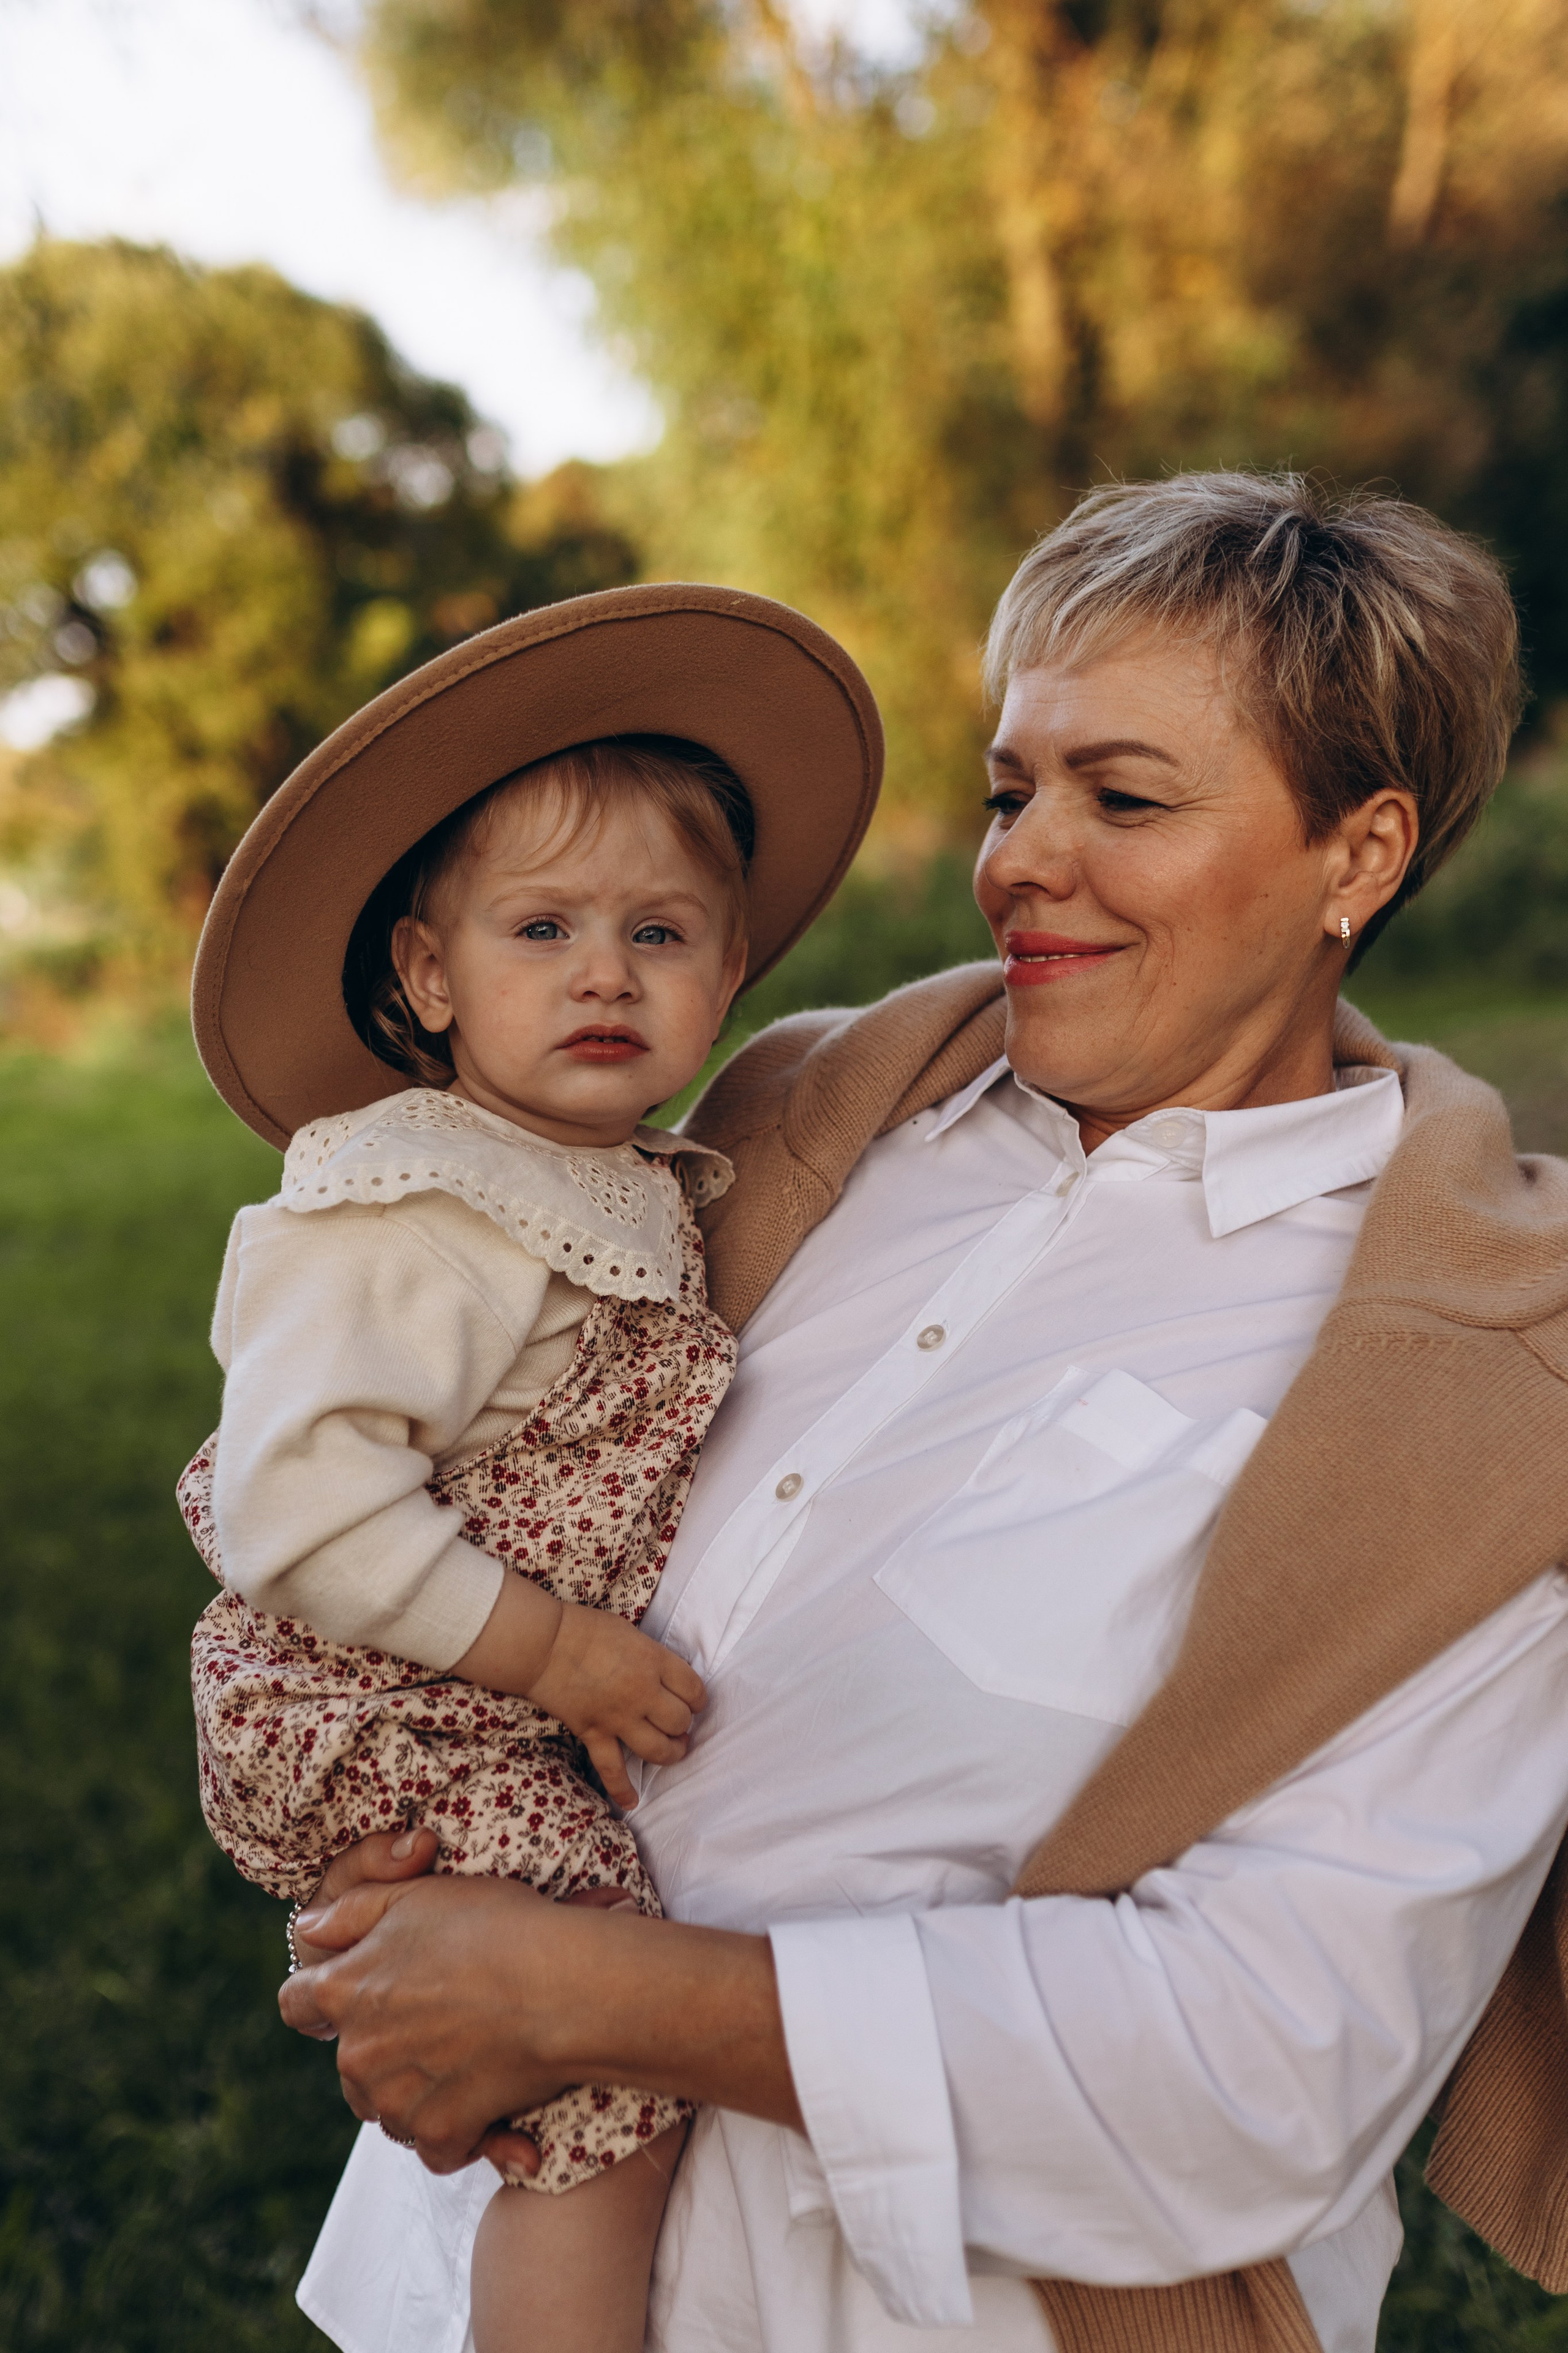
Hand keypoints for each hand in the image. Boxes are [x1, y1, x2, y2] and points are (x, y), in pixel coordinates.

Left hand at [285, 1837, 641, 2180]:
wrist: (561, 1984)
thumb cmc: (495, 1928)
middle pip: (351, 2065)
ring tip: (471, 2059)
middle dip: (385, 2051)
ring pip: (391, 2110)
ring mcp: (396, 2100)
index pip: (296, 2005)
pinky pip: (435, 2148)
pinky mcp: (441, 2133)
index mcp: (344, 1990)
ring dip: (419, 2095)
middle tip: (440, 2023)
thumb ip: (351, 1911)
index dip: (322, 2000)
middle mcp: (357, 2053)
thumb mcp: (415, 1896)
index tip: (362, 1996)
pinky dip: (458, 2135)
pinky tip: (491, 2107)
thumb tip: (311, 1928)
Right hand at [449, 1578, 706, 1808]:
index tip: (693, 1701)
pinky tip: (632, 1802)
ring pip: (658, 1749)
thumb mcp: (631, 1634)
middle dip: (683, 1725)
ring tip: (673, 1750)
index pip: (694, 1690)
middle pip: (680, 1722)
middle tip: (677, 1722)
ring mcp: (619, 1717)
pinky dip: (622, 1789)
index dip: (698, 1699)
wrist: (543, 1644)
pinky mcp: (595, 1734)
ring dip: (671, 1753)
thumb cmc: (586, 1629)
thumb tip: (664, 1675)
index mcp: (654, 1662)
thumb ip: (652, 1657)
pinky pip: (612, 1769)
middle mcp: (643, 1693)